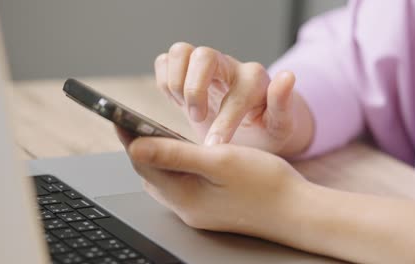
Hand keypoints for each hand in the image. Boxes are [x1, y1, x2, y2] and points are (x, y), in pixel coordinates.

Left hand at [117, 129, 308, 240]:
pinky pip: (181, 183)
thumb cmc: (265, 184)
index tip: (117, 115)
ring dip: (157, 156)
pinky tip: (181, 155)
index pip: (144, 164)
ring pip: (165, 178)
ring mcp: (197, 210)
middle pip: (151, 173)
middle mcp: (186, 208)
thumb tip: (136, 148)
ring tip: (153, 134)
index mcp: (184, 198)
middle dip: (139, 147)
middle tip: (132, 122)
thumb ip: (175, 155)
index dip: (129, 137)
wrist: (297, 211)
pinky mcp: (209, 207)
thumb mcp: (219, 161)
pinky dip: (175, 166)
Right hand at [154, 42, 313, 155]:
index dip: (224, 121)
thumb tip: (287, 77)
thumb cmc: (263, 130)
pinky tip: (177, 102)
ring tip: (184, 107)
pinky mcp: (185, 71)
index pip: (236, 92)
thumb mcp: (280, 126)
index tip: (215, 146)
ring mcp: (204, 67)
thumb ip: (283, 104)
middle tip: (197, 117)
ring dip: (176, 82)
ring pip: (180, 52)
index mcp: (253, 80)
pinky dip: (164, 80)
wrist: (249, 129)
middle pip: (203, 56)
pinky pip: (165, 61)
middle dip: (194, 90)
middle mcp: (228, 67)